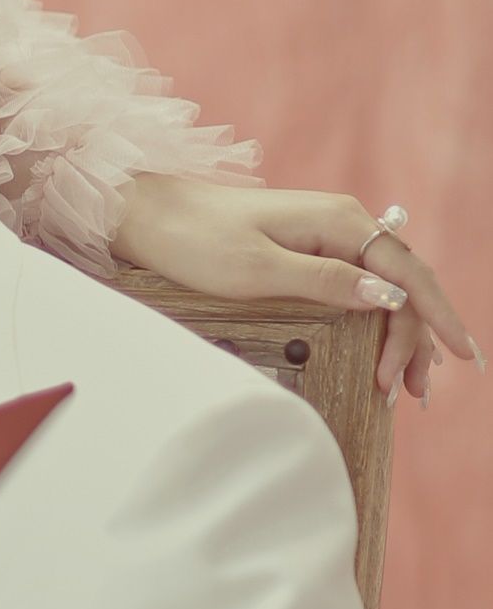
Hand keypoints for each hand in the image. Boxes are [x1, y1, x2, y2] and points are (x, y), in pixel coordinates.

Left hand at [112, 176, 481, 405]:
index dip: (437, 317)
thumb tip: (388, 296)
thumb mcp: (258, 270)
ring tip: (404, 386)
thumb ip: (326, 282)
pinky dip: (374, 321)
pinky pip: (358, 286)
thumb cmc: (195, 241)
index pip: (408, 273)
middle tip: (413, 394)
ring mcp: (325, 234)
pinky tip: (377, 350)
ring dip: (399, 335)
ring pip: (383, 287)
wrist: (147, 214)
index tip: (462, 356)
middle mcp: (342, 222)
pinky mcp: (306, 248)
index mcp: (339, 221)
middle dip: (416, 339)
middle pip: (402, 284)